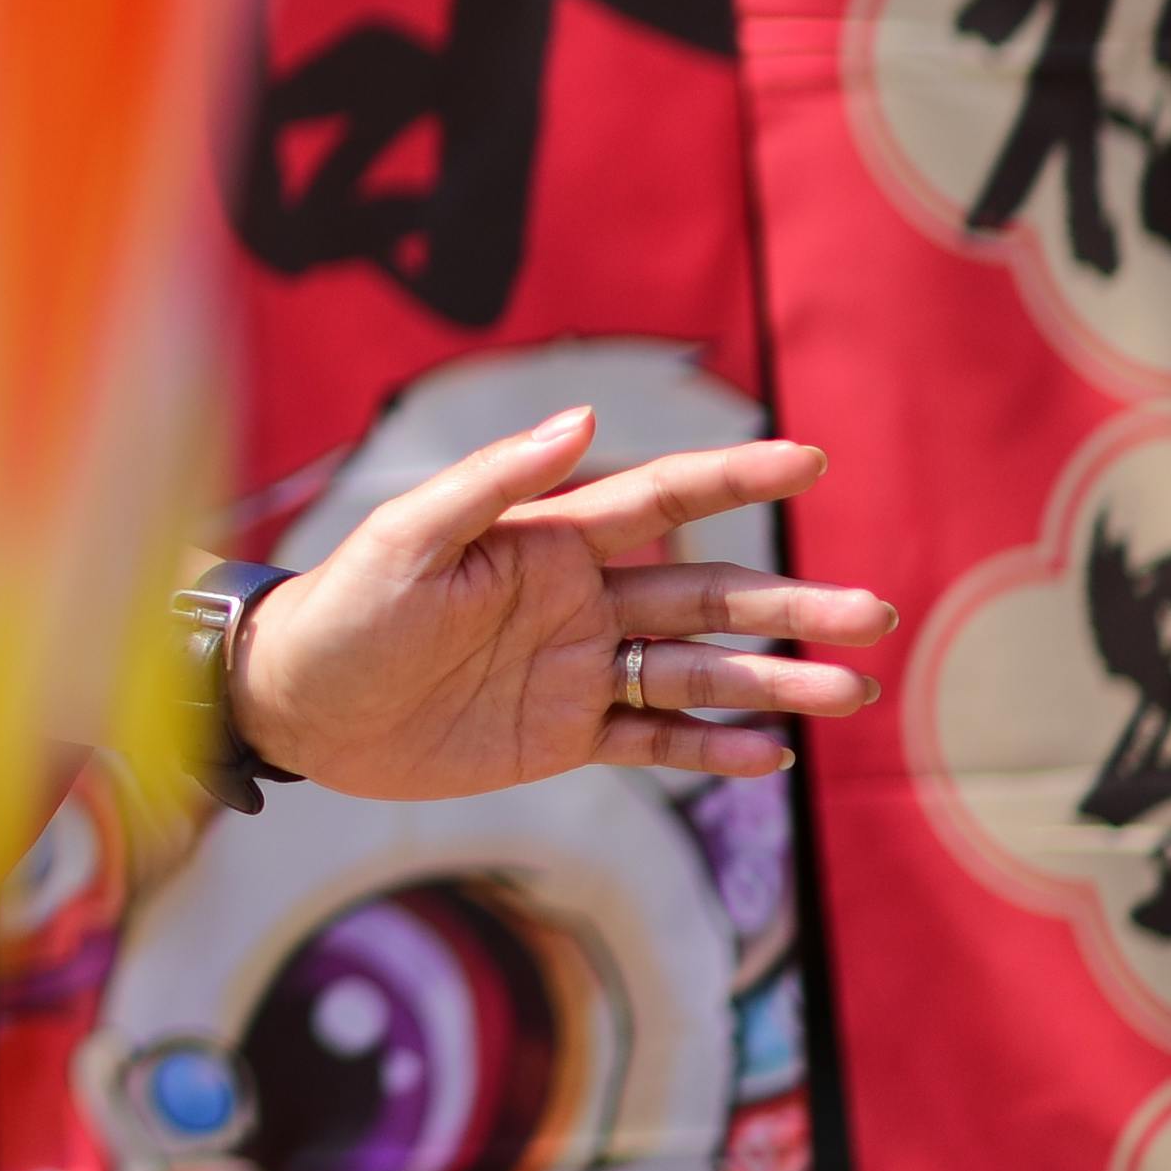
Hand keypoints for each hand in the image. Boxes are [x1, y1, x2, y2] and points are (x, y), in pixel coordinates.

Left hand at [230, 408, 899, 795]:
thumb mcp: (408, 535)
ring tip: (849, 690)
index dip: (733, 477)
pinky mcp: (562, 735)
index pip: (660, 499)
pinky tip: (768, 754)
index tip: (811, 457)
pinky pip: (652, 738)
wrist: (294, 702)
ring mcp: (576, 670)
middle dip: (790, 604)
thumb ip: (496, 480)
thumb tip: (586, 417)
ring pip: (697, 672)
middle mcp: (578, 600)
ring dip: (773, 682)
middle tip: (876, 613)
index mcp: (547, 539)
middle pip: (706, 596)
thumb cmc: (341, 604)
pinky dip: (710, 747)